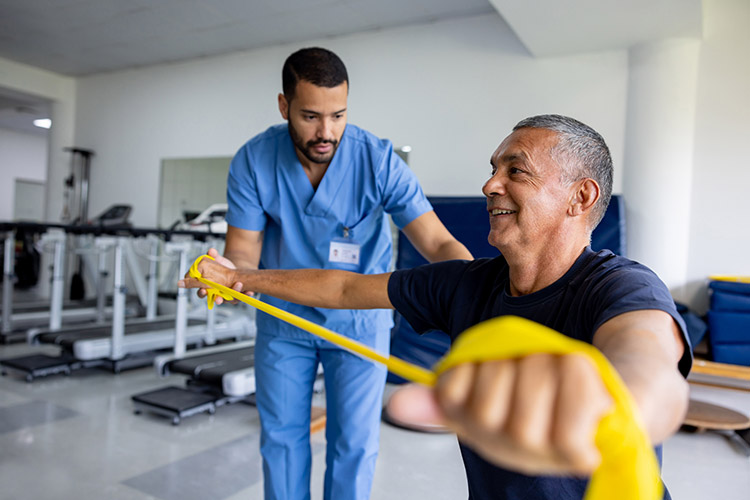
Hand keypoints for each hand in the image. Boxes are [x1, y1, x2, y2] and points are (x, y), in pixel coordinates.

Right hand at [178, 247, 243, 304]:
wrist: (236, 269)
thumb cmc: (222, 266)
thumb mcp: (217, 260)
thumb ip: (213, 256)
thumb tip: (211, 251)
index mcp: (208, 287)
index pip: (201, 293)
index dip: (202, 293)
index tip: (203, 290)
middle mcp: (217, 294)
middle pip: (216, 300)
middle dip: (217, 300)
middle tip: (218, 299)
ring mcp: (228, 296)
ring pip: (230, 300)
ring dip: (234, 295)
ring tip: (238, 285)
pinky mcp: (238, 296)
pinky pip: (242, 297)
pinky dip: (246, 294)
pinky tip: (250, 292)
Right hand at [395, 353, 611, 476]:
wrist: (608, 416)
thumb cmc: (542, 395)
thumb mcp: (484, 387)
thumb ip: (438, 398)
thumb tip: (395, 405)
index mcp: (473, 428)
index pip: (452, 388)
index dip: (476, 366)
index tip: (496, 372)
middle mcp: (498, 446)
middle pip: (498, 373)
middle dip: (521, 359)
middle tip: (538, 373)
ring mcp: (536, 453)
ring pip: (535, 373)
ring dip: (555, 363)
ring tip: (563, 382)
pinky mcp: (574, 453)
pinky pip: (571, 385)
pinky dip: (581, 378)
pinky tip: (588, 397)